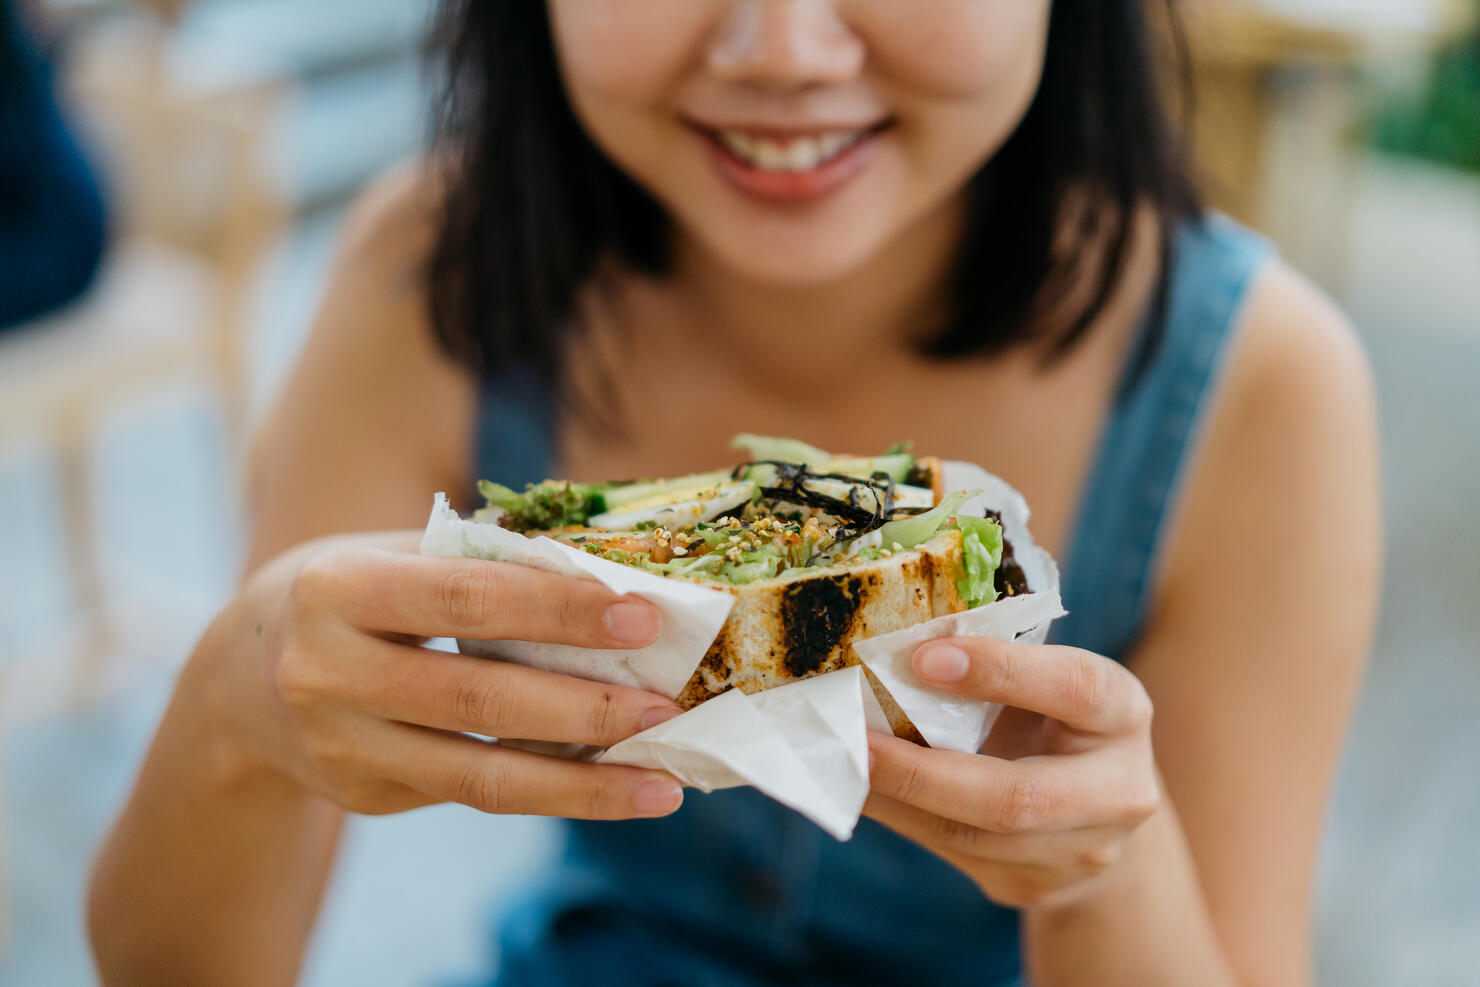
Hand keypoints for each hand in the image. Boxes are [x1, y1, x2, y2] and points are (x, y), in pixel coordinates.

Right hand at [189, 533, 686, 819]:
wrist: (235, 682)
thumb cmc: (344, 595)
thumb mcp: (385, 555)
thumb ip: (477, 563)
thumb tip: (605, 575)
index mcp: (338, 589)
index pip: (465, 597)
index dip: (556, 609)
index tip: (640, 615)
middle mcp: (328, 673)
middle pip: (477, 697)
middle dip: (583, 706)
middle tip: (665, 705)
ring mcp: (343, 746)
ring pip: (479, 775)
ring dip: (581, 782)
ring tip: (661, 779)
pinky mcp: (364, 794)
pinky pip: (472, 793)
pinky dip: (548, 789)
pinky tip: (610, 784)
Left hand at [864, 637, 1159, 908]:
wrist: (1101, 811)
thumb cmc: (1056, 718)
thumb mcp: (1050, 678)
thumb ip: (999, 662)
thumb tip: (897, 644)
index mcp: (1122, 713)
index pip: (1073, 688)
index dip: (1000, 671)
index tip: (921, 657)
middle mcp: (1117, 791)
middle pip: (1016, 798)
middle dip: (922, 772)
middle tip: (851, 741)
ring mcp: (1080, 853)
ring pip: (973, 837)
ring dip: (895, 800)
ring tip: (840, 765)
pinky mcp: (1034, 885)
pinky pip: (954, 855)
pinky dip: (901, 818)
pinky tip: (861, 790)